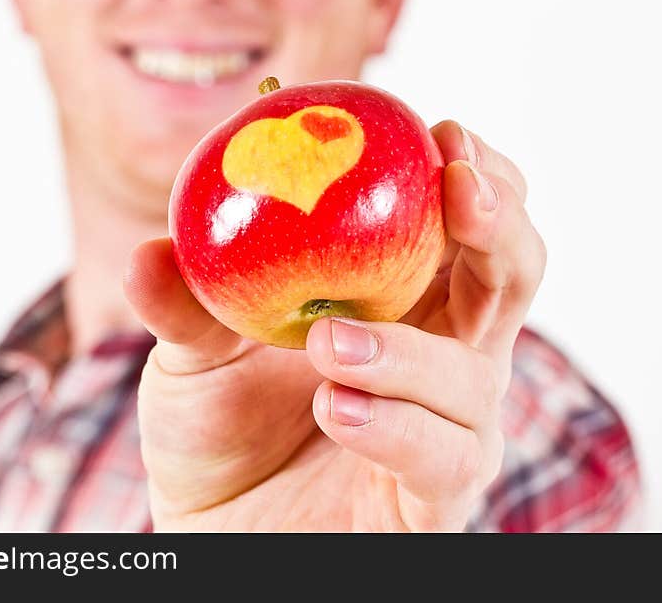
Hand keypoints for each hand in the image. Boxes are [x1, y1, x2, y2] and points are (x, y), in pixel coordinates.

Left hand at [124, 121, 544, 530]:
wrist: (215, 530)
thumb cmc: (218, 431)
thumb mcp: (190, 356)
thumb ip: (183, 304)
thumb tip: (148, 250)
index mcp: (402, 300)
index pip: (465, 223)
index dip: (473, 170)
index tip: (440, 131)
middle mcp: (443, 354)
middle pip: (512, 275)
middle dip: (501, 223)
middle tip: (459, 186)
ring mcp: (449, 426)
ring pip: (478, 372)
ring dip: (412, 350)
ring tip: (330, 343)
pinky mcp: (437, 495)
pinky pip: (446, 455)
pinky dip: (397, 424)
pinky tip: (336, 408)